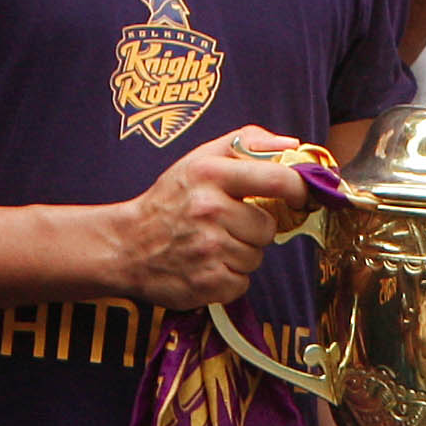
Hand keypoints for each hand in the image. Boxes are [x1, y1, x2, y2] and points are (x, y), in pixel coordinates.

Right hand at [115, 135, 329, 307]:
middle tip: (226, 225)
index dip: (298, 190)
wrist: (126, 245)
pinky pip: (242, 282)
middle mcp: (209, 210)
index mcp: (210, 174)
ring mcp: (208, 249)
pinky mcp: (206, 283)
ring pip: (256, 257)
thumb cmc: (170, 200)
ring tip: (211, 245)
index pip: (277, 180)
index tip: (299, 197)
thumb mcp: (200, 158)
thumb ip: (248, 142)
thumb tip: (293, 144)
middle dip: (254, 229)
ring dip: (241, 254)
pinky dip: (229, 278)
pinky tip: (207, 266)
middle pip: (268, 227)